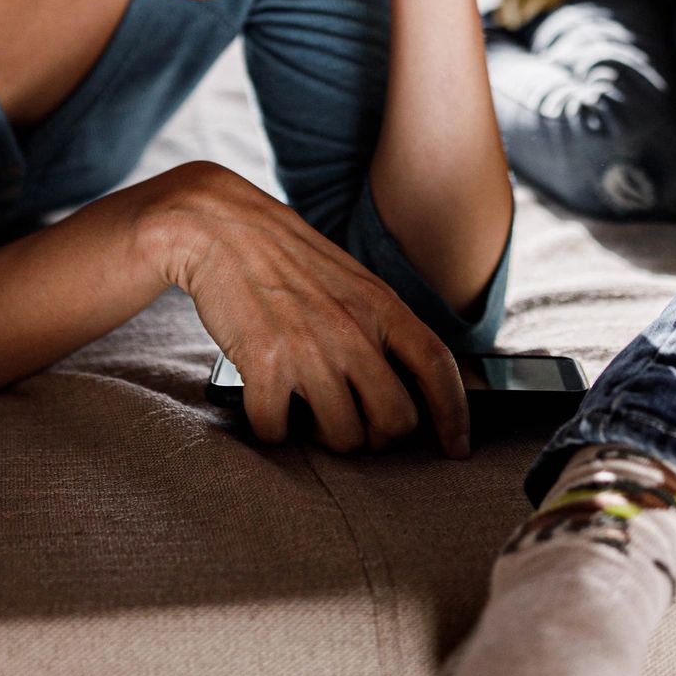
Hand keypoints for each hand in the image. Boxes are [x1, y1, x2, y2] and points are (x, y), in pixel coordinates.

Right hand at [135, 160, 470, 456]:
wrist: (218, 226)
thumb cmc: (283, 257)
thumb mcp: (349, 280)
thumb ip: (378, 324)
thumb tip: (404, 377)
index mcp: (381, 305)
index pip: (437, 367)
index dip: (454, 415)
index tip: (457, 449)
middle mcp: (354, 331)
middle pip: (395, 421)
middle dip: (377, 437)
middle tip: (354, 426)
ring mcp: (311, 350)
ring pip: (343, 437)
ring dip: (324, 438)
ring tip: (307, 413)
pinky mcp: (265, 365)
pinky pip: (278, 431)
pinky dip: (272, 430)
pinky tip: (266, 407)